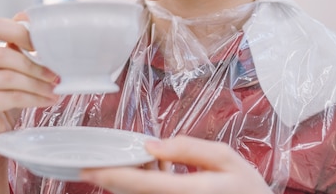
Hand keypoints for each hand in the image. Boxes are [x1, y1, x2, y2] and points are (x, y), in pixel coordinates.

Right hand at [0, 15, 58, 158]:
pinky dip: (34, 98)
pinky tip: (46, 100)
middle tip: (56, 74)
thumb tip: (27, 18)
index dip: (20, 32)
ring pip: (9, 77)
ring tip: (55, 89)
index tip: (42, 44)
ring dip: (38, 84)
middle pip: (3, 55)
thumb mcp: (5, 69)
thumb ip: (12, 44)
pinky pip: (10, 96)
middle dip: (35, 65)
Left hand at [80, 136, 272, 193]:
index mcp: (187, 191)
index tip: (87, 170)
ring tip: (153, 161)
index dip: (109, 177)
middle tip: (107, 159)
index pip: (138, 185)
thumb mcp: (226, 159)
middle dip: (114, 177)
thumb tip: (153, 145)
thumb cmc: (248, 190)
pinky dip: (147, 184)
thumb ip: (188, 148)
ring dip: (133, 179)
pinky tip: (161, 171)